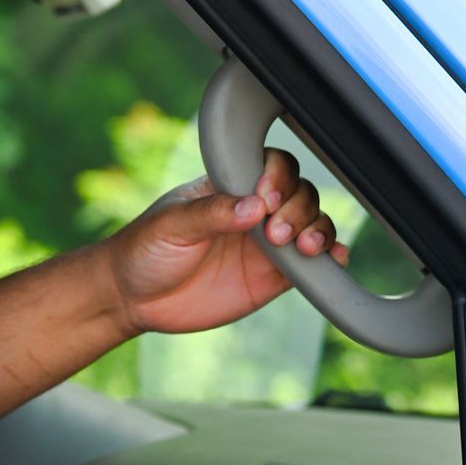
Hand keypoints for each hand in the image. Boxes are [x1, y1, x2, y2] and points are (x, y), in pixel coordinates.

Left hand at [105, 148, 346, 337]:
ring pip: (312, 224)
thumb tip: (254, 207)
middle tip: (273, 233)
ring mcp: (267, 244)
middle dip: (298, 208)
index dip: (277, 177)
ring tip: (305, 247)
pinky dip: (329, 259)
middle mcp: (254, 211)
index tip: (264, 199)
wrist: (133, 299)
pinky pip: (311, 265)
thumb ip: (210, 213)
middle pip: (300, 193)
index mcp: (228, 187)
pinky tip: (333, 258)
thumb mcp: (170, 225)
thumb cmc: (144, 250)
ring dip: (318, 230)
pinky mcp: (273, 277)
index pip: (271, 165)